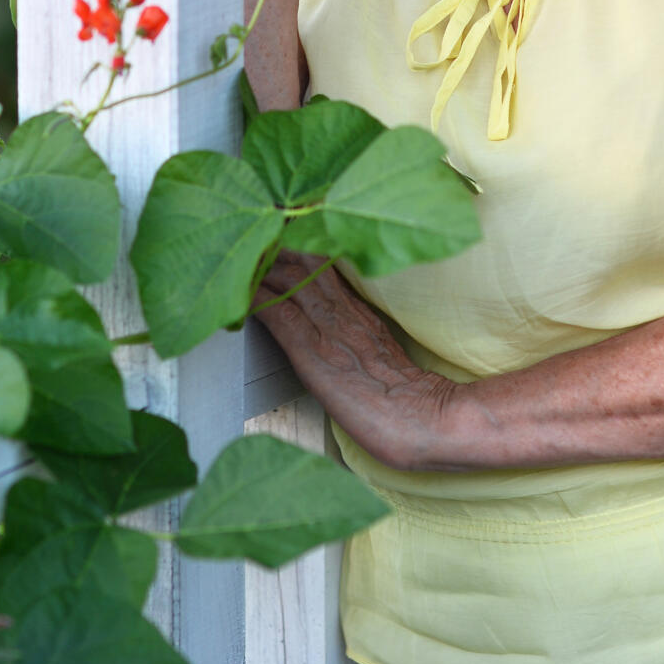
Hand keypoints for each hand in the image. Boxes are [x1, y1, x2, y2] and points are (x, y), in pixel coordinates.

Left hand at [251, 253, 457, 471]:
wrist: (424, 419)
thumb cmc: (407, 400)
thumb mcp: (384, 355)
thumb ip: (362, 335)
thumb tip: (346, 329)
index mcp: (360, 313)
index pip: (323, 268)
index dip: (296, 252)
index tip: (276, 244)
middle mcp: (343, 314)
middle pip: (304, 266)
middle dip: (275, 252)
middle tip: (252, 244)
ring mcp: (329, 331)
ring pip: (289, 284)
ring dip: (261, 271)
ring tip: (239, 263)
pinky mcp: (314, 355)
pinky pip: (280, 317)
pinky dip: (257, 302)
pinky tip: (240, 296)